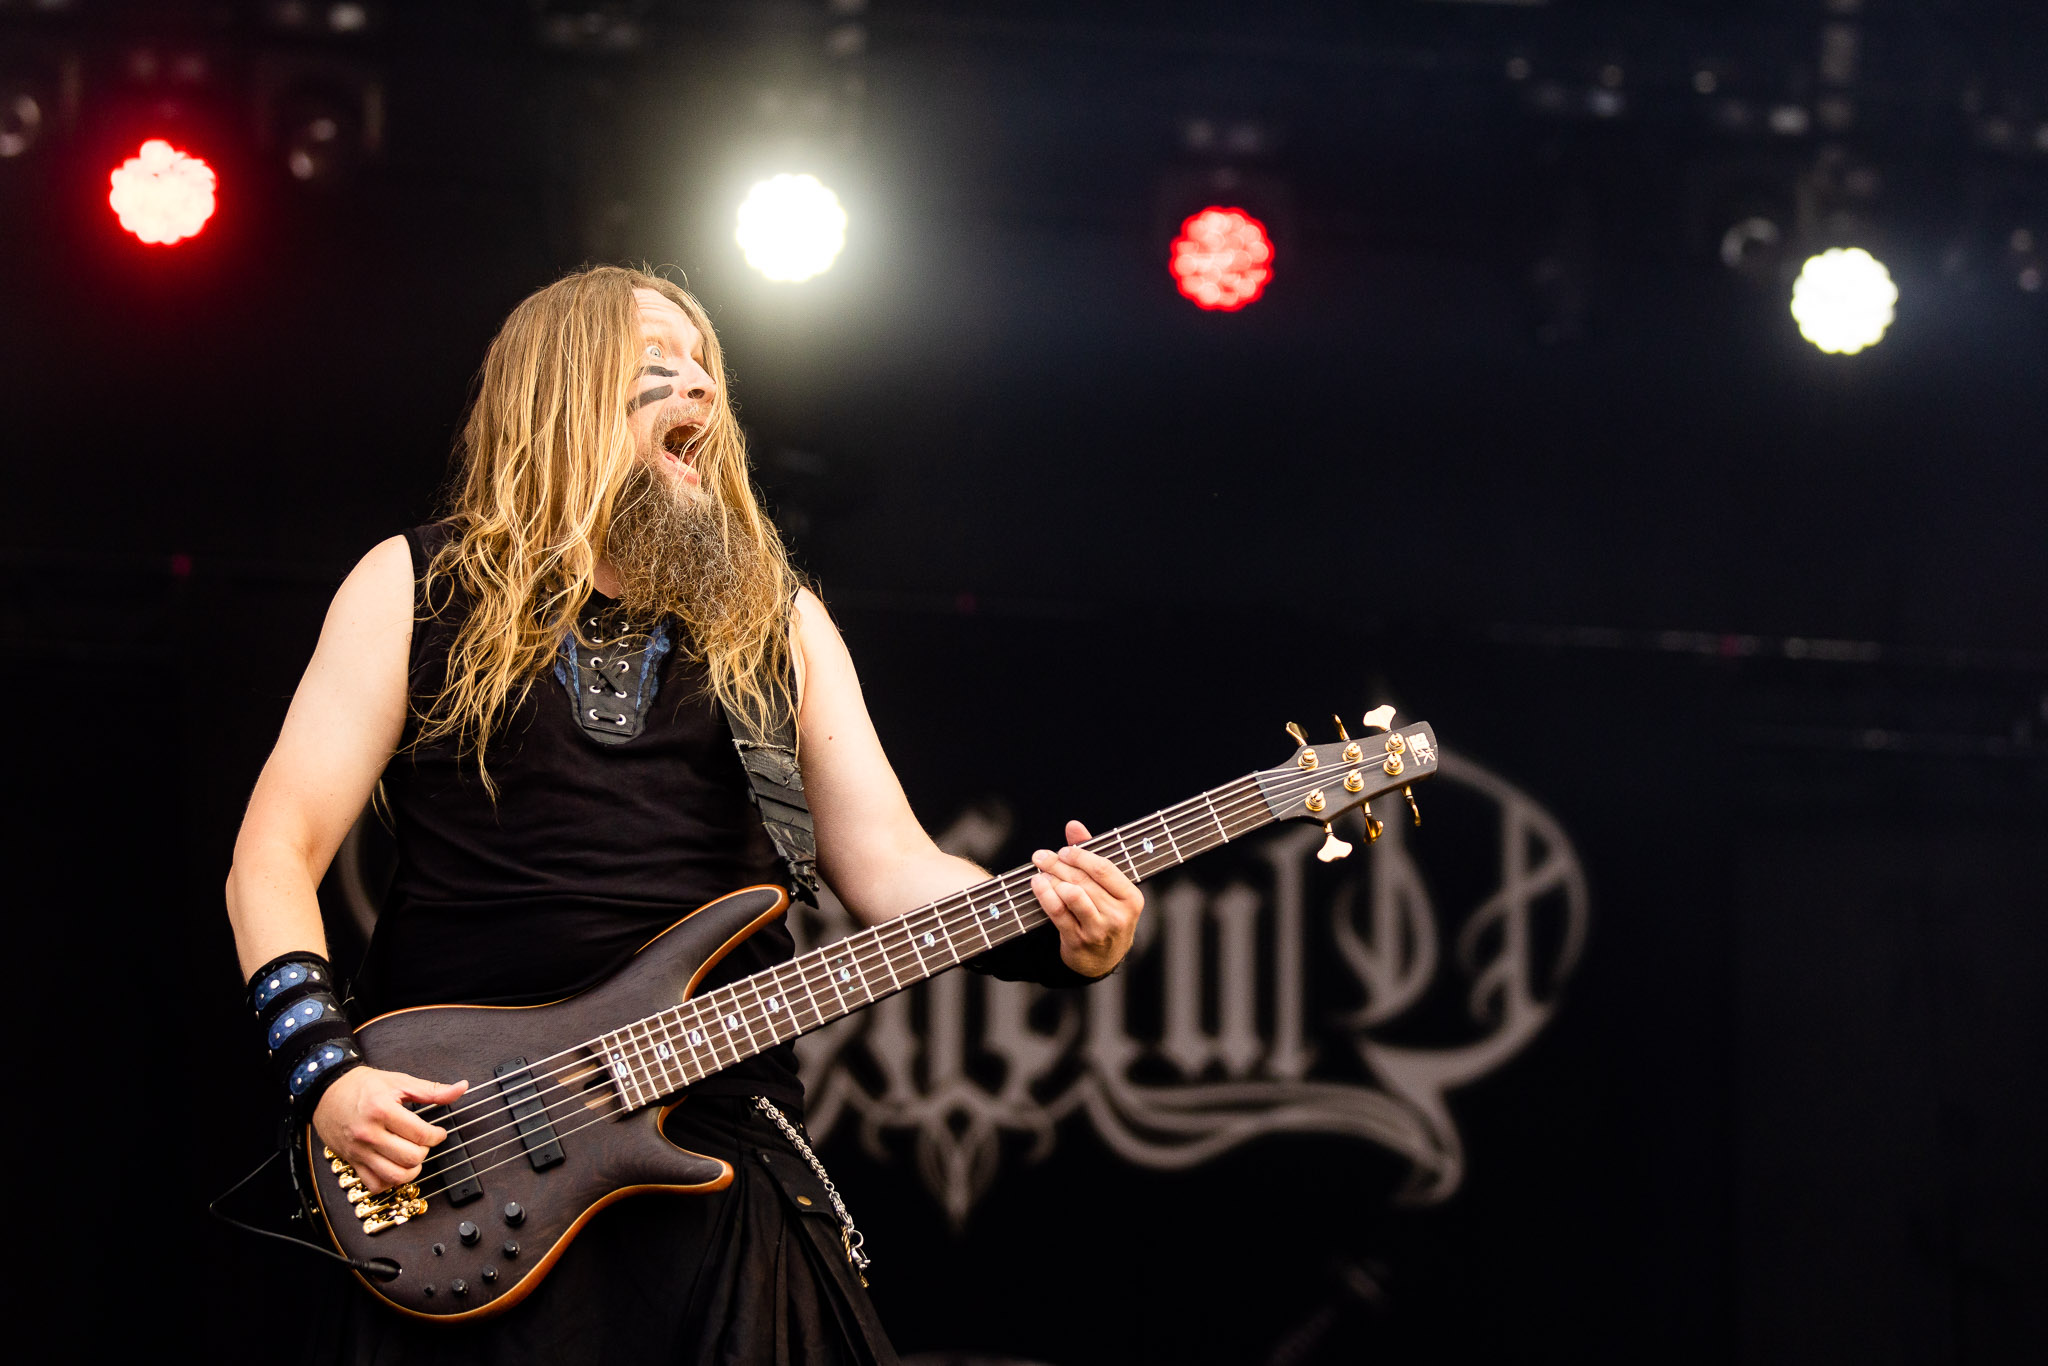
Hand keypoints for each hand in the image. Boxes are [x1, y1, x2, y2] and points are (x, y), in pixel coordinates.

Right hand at [312, 1066, 468, 1193]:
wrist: (326, 1091)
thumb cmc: (362, 1086)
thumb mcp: (399, 1081)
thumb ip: (432, 1090)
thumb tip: (461, 1088)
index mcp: (382, 1110)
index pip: (421, 1135)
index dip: (437, 1136)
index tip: (437, 1132)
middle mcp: (369, 1133)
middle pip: (410, 1158)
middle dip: (425, 1151)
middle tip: (423, 1142)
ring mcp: (359, 1151)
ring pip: (394, 1177)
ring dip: (411, 1170)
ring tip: (413, 1156)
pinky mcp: (352, 1162)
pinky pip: (375, 1185)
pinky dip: (390, 1182)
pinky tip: (395, 1167)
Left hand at [1030, 819, 1144, 978]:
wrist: (1103, 959)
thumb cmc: (1105, 914)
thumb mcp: (1107, 888)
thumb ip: (1091, 854)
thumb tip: (1073, 825)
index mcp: (1131, 898)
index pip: (1104, 868)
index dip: (1080, 856)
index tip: (1064, 851)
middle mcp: (1118, 914)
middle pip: (1083, 880)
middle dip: (1058, 864)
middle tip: (1041, 856)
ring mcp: (1098, 929)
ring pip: (1071, 895)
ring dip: (1052, 879)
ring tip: (1040, 871)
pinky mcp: (1078, 940)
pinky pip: (1058, 913)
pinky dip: (1045, 895)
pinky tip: (1037, 885)